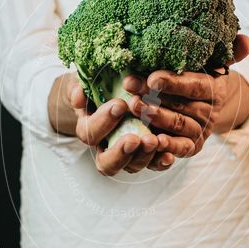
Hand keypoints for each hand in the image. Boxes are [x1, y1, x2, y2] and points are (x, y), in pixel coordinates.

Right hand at [49, 73, 194, 175]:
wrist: (116, 89)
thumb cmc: (100, 85)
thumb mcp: (86, 81)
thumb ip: (80, 87)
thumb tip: (79, 96)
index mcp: (89, 129)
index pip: (90, 133)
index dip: (102, 122)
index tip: (120, 104)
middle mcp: (106, 147)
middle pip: (107, 162)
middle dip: (120, 152)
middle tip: (134, 139)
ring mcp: (128, 154)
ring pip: (132, 166)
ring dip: (143, 156)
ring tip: (154, 141)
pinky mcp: (147, 154)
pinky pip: (154, 165)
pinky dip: (161, 163)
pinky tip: (169, 155)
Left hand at [122, 35, 248, 156]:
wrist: (202, 104)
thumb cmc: (197, 75)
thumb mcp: (210, 61)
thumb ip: (228, 50)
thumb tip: (246, 40)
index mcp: (215, 89)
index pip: (195, 85)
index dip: (174, 83)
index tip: (152, 77)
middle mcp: (210, 112)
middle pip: (181, 105)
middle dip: (154, 96)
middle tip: (131, 88)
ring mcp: (201, 131)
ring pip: (179, 124)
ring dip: (155, 117)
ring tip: (134, 106)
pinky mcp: (192, 146)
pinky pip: (181, 148)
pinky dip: (169, 146)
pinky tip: (152, 141)